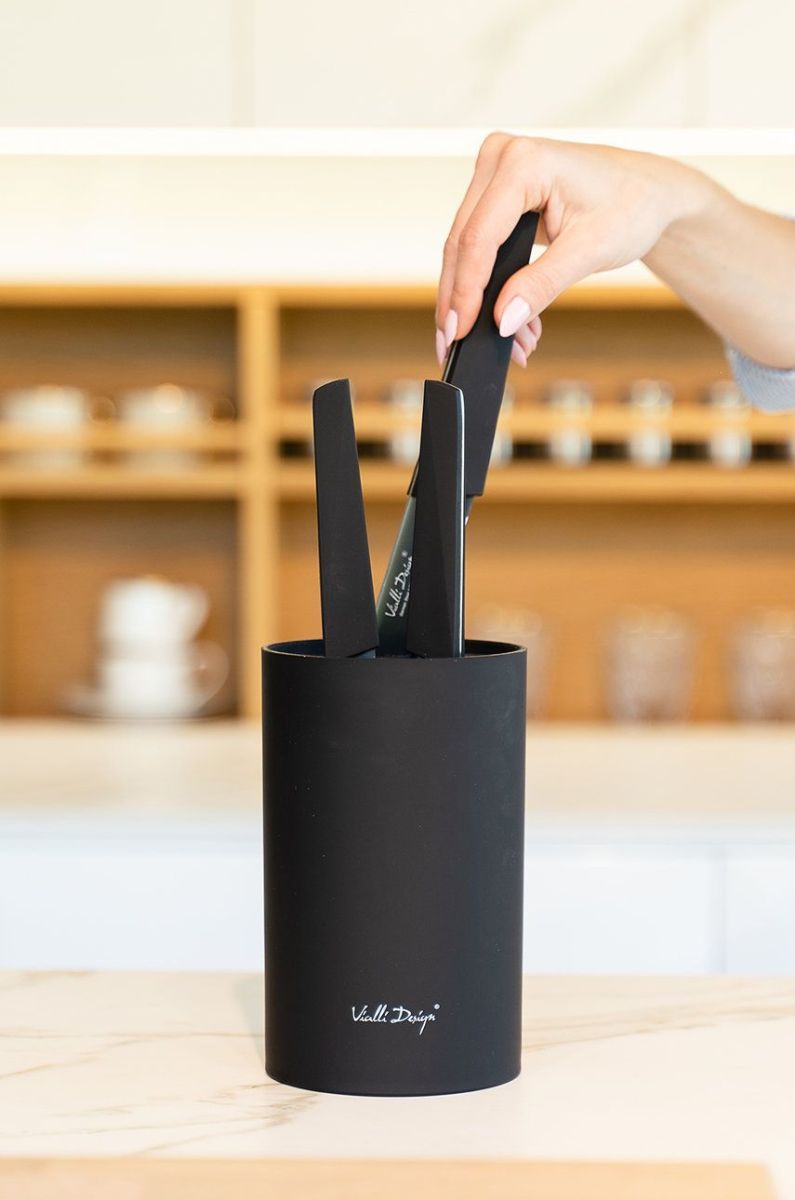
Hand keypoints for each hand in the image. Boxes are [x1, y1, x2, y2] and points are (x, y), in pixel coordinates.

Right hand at [435, 133, 711, 365]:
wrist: (648, 192)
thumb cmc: (631, 206)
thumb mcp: (590, 251)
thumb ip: (542, 285)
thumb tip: (503, 320)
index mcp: (524, 162)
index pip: (478, 237)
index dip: (465, 291)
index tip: (458, 332)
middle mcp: (501, 158)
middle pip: (462, 243)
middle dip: (463, 301)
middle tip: (457, 346)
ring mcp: (495, 173)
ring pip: (465, 249)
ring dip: (477, 299)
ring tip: (507, 339)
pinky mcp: (496, 195)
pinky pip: (479, 246)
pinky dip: (489, 285)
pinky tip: (509, 317)